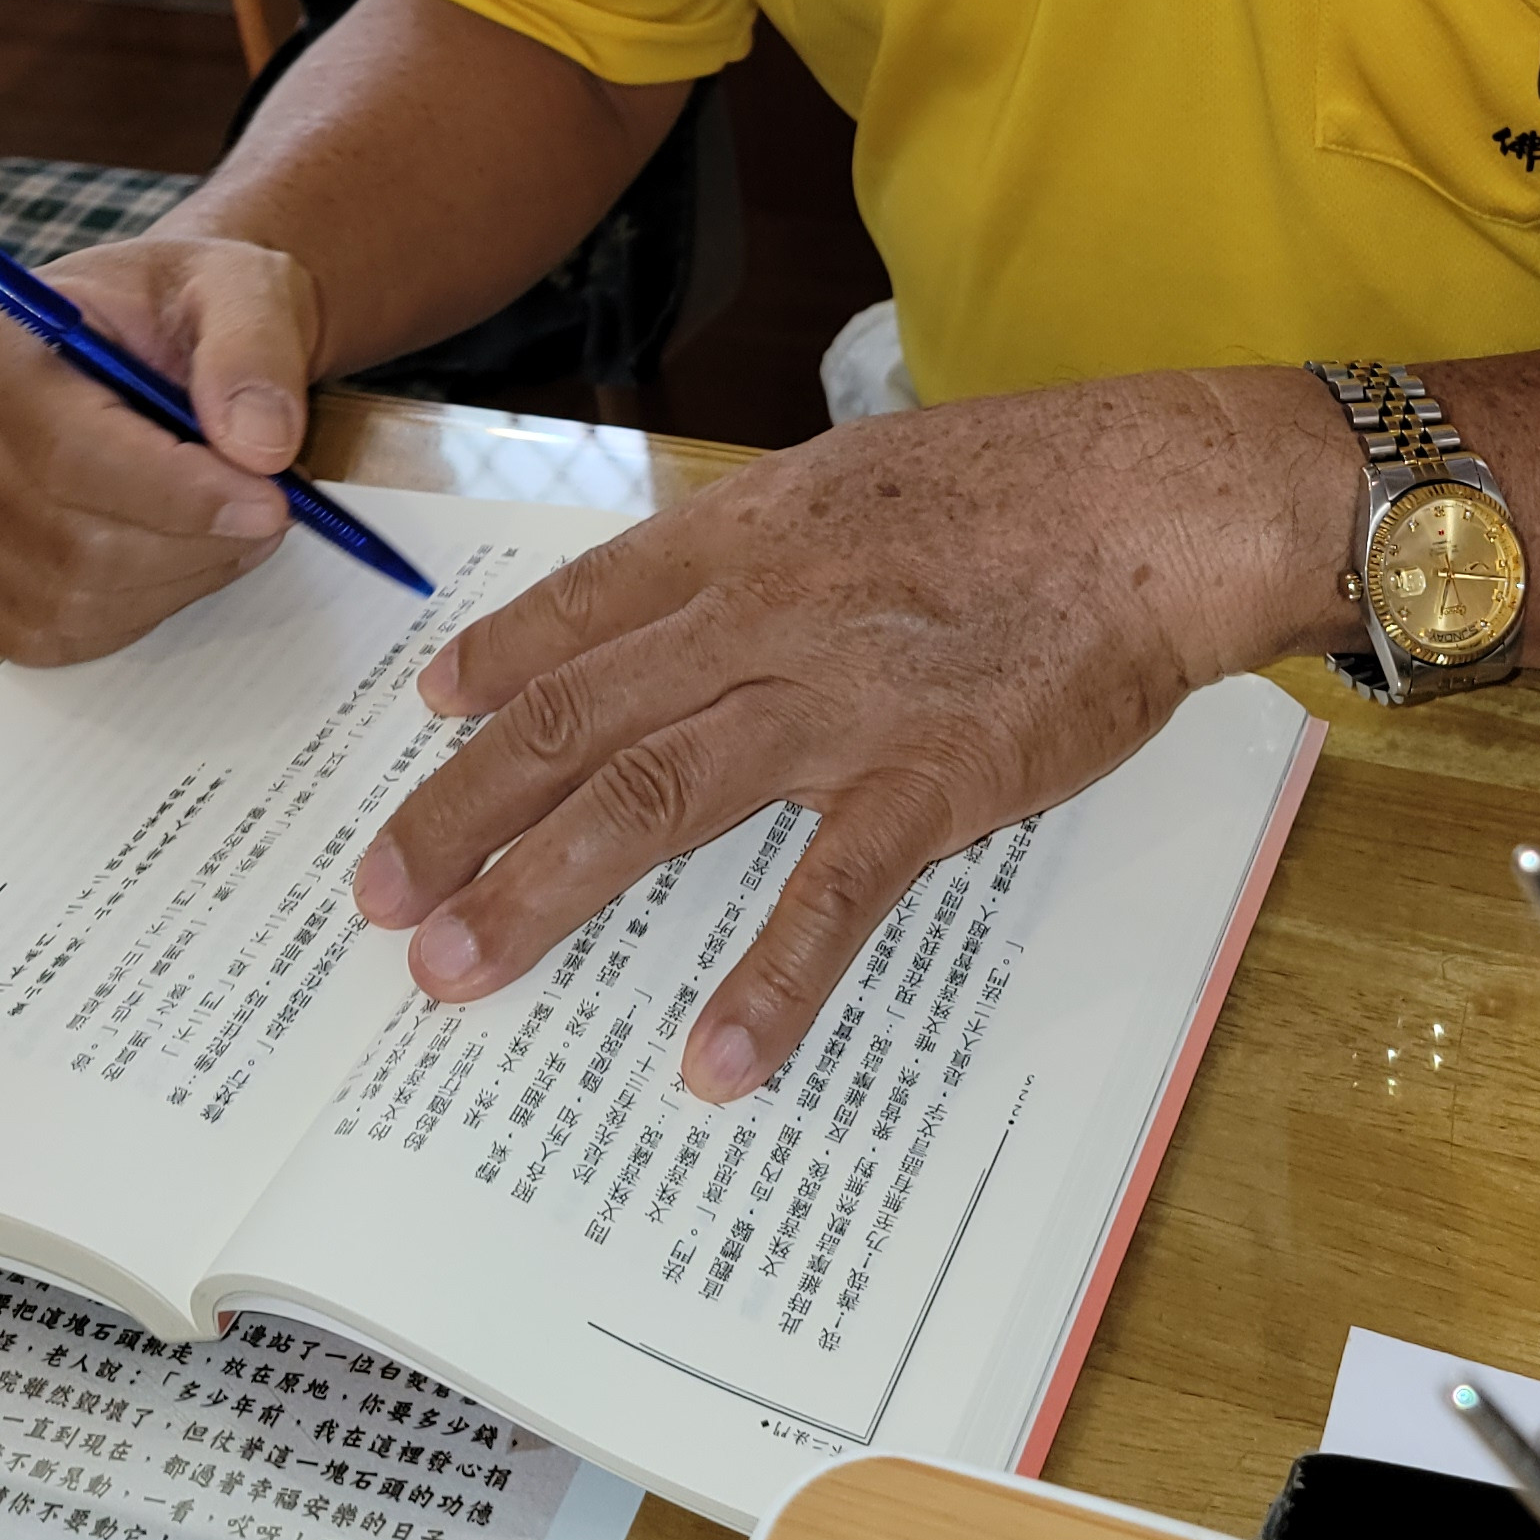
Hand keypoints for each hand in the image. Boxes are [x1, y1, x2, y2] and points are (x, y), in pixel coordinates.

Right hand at [0, 231, 324, 663]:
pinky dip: (143, 608)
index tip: (271, 501)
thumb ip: (255, 349)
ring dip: (182, 576)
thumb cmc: (200, 307)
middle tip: (275, 509)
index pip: (70, 455)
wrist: (180, 337)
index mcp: (3, 345)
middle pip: (73, 541)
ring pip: (74, 596)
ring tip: (239, 521)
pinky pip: (60, 631)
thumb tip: (258, 443)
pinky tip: (184, 551)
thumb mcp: (246, 288)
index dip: (179, 496)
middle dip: (196, 541)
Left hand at [351, 367, 1355, 1099]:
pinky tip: (713, 1062)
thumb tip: (689, 595)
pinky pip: (831, 895)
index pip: (584, 609)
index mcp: (748, 536)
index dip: (494, 667)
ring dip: (544, 890)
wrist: (1160, 500)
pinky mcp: (933, 779)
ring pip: (654, 798)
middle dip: (463, 812)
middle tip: (380, 898)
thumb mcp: (861, 477)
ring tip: (459, 971)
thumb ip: (766, 543)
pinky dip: (770, 983)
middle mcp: (763, 613)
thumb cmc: (1027, 485)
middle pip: (577, 719)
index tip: (426, 722)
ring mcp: (841, 699)